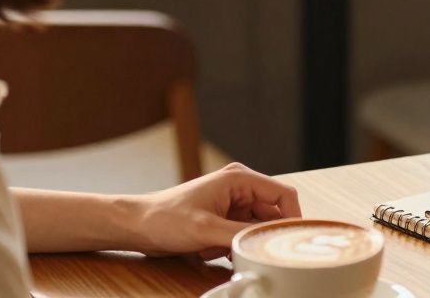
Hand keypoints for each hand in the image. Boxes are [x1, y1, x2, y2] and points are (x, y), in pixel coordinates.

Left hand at [132, 163, 300, 258]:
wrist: (137, 226)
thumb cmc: (165, 219)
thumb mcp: (206, 230)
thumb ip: (242, 234)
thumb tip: (269, 243)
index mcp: (240, 178)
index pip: (284, 195)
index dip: (293, 218)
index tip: (291, 242)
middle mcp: (240, 187)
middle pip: (271, 214)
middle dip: (259, 236)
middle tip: (244, 250)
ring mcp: (232, 202)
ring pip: (256, 227)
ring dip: (242, 243)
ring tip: (217, 248)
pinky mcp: (224, 217)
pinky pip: (242, 234)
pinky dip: (231, 246)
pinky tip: (209, 250)